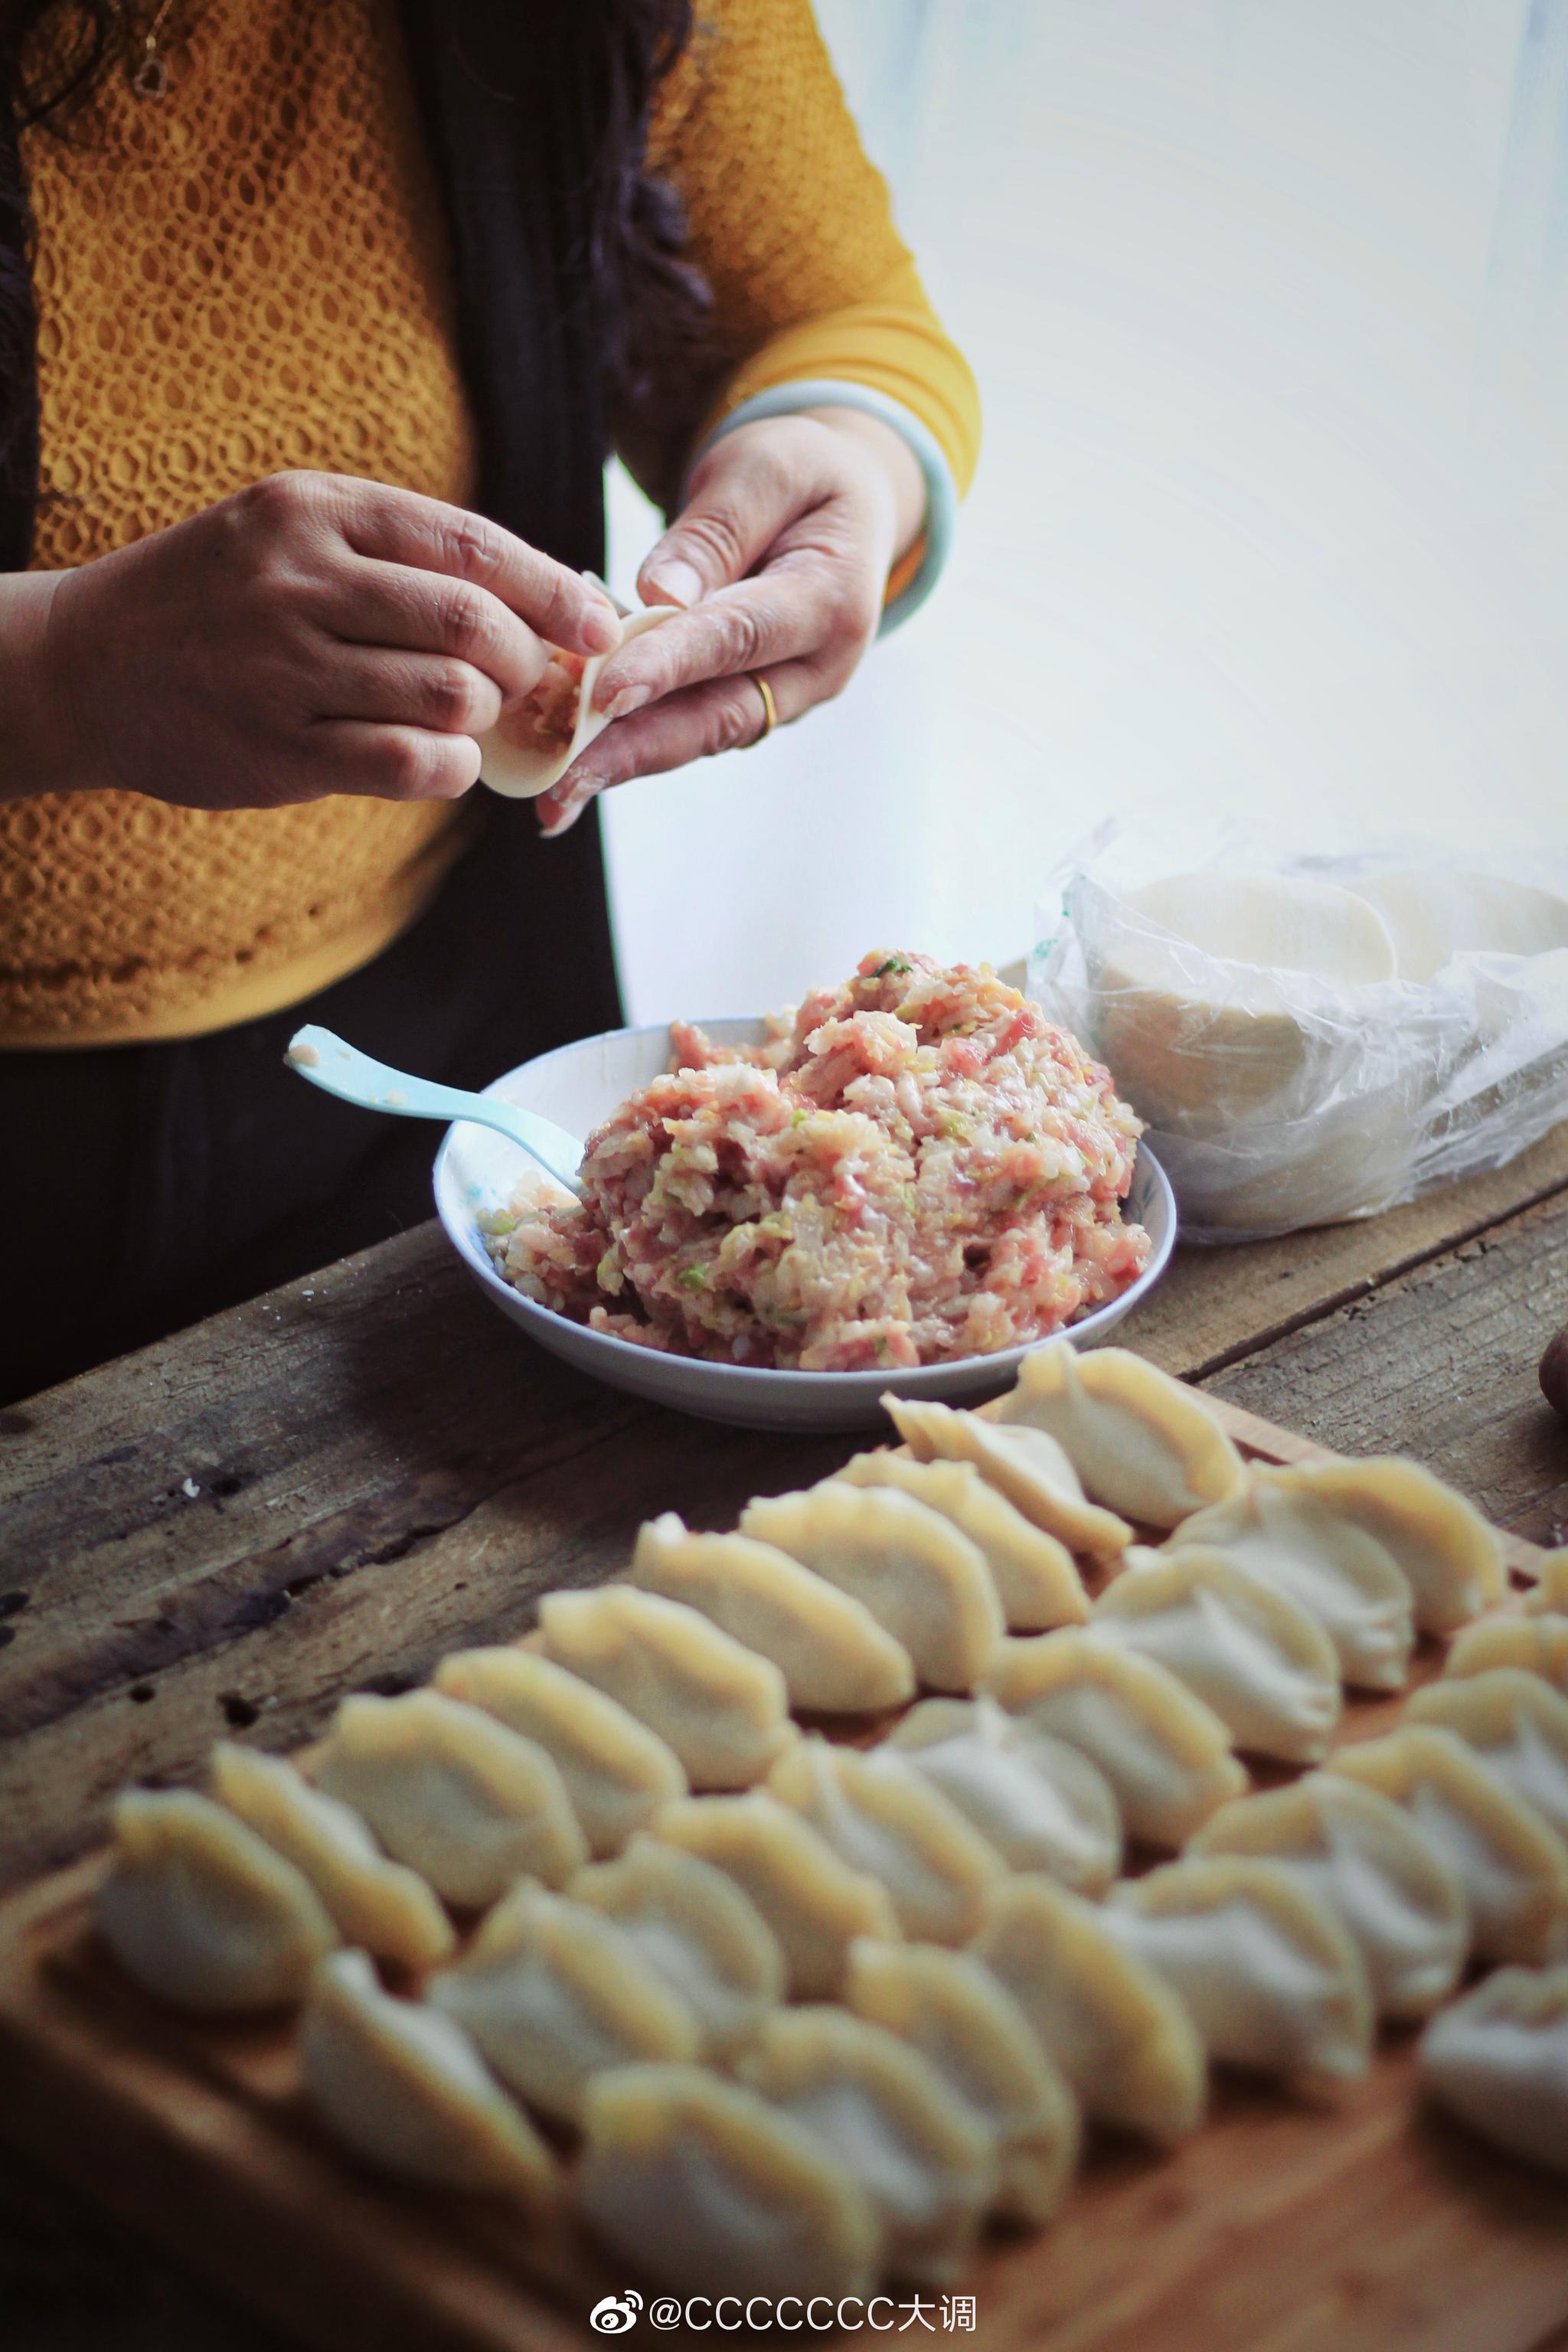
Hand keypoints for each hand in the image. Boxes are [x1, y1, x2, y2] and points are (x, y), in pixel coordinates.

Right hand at [26, 472, 620, 810]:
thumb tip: (541, 592)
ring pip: (453, 697)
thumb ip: (400, 557)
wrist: (86, 664)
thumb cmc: (216, 601)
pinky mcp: (278, 746)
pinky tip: (441, 763)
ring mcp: (286, 665)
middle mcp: (303, 579)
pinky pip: (409, 764)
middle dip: (530, 663)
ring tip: (471, 721)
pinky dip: (451, 770)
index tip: (602, 622)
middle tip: (531, 683)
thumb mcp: (291, 535)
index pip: (473, 544)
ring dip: (487, 720)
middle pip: (477, 625)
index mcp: (319, 510)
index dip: (555, 589)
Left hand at [535, 409, 924, 835]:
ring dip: (626, 764)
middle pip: (719, 715)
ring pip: (700, 735)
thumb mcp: (762, 469)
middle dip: (635, 751)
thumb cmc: (801, 473)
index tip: (605, 693)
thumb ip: (713, 533)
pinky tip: (574, 762)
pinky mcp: (753, 704)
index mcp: (831, 599)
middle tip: (563, 785)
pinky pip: (689, 727)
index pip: (739, 636)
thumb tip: (658, 597)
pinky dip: (632, 742)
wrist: (845, 506)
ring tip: (556, 797)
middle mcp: (818, 667)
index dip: (670, 667)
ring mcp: (787, 696)